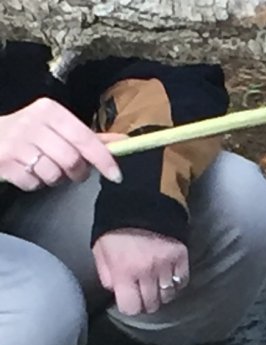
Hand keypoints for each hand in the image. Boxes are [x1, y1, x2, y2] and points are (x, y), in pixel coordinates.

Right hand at [0, 97, 122, 190]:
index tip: (116, 175)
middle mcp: (32, 123)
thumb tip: (124, 141)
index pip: (85, 138)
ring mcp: (16, 142)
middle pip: (71, 160)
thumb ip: (91, 138)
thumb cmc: (31, 134)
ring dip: (54, 178)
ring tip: (46, 167)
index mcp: (50, 112)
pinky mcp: (5, 161)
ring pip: (53, 174)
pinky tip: (29, 170)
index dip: (103, 159)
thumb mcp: (59, 128)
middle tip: (71, 170)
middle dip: (76, 172)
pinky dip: (35, 183)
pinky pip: (33, 183)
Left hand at [92, 229, 189, 316]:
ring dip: (161, 294)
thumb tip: (115, 289)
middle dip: (146, 302)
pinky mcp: (181, 258)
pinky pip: (182, 282)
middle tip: (142, 293)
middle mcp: (147, 272)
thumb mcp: (100, 247)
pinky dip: (176, 283)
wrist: (142, 197)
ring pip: (168, 296)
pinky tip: (168, 277)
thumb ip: (105, 272)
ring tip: (155, 284)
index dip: (130, 306)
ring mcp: (167, 266)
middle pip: (152, 305)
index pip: (131, 308)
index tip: (129, 300)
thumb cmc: (117, 221)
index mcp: (124, 270)